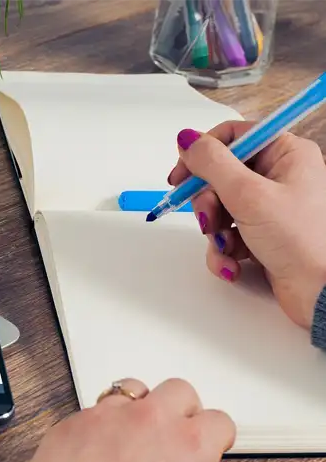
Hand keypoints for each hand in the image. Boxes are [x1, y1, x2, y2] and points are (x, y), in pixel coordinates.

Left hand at [22, 378, 234, 461]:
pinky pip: (94, 410)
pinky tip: (97, 447)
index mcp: (189, 444)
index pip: (219, 421)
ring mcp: (110, 414)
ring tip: (132, 433)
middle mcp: (151, 419)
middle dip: (180, 409)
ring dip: (138, 407)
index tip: (210, 441)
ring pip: (133, 389)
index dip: (215, 435)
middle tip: (173, 432)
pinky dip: (100, 424)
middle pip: (179, 390)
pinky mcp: (76, 419)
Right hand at [169, 122, 325, 328]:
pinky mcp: (263, 235)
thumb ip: (212, 164)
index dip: (201, 154)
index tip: (181, 175)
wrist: (323, 293)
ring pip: (219, 208)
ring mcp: (271, 208)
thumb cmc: (304, 241)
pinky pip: (227, 234)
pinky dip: (223, 250)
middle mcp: (279, 177)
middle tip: (208, 218)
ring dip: (214, 231)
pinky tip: (233, 263)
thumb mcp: (249, 195)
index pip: (232, 137)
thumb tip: (187, 140)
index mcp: (286, 154)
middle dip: (208, 203)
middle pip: (220, 176)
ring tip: (226, 246)